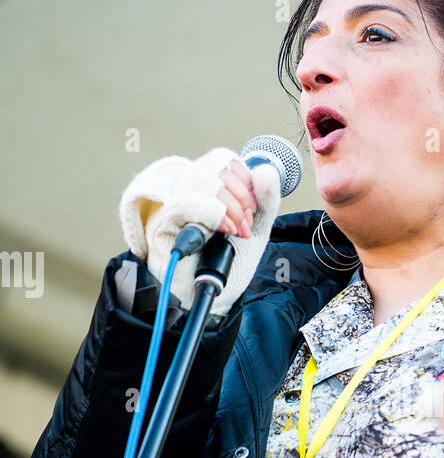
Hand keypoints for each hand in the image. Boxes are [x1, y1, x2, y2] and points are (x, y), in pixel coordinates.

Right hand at [118, 148, 281, 315]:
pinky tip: (223, 230)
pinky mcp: (161, 228)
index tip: (254, 208)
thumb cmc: (230, 263)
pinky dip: (209, 213)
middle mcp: (184, 192)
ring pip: (195, 179)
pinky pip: (180, 205)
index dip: (244, 179)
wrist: (218, 297)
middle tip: (247, 223)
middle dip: (240, 194)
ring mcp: (170, 207)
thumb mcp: (256, 229)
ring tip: (238, 230)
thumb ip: (266, 201)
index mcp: (206, 187)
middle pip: (211, 166)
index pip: (222, 160)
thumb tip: (267, 171)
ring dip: (227, 205)